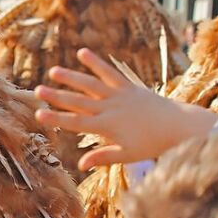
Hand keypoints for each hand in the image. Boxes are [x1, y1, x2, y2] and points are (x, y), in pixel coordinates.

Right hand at [34, 48, 217, 170]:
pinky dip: (96, 63)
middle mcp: (110, 108)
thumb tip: (80, 165)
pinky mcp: (128, 86)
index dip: (56, 118)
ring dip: (71, 77)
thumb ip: (104, 157)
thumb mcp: (128, 155)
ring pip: (90, 84)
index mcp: (107, 127)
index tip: (39, 114)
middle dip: (56, 96)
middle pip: (78, 101)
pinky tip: (82, 52)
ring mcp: (119, 95)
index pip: (76, 122)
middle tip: (37, 90)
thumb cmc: (153, 144)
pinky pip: (109, 73)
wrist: (180, 126)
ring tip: (54, 70)